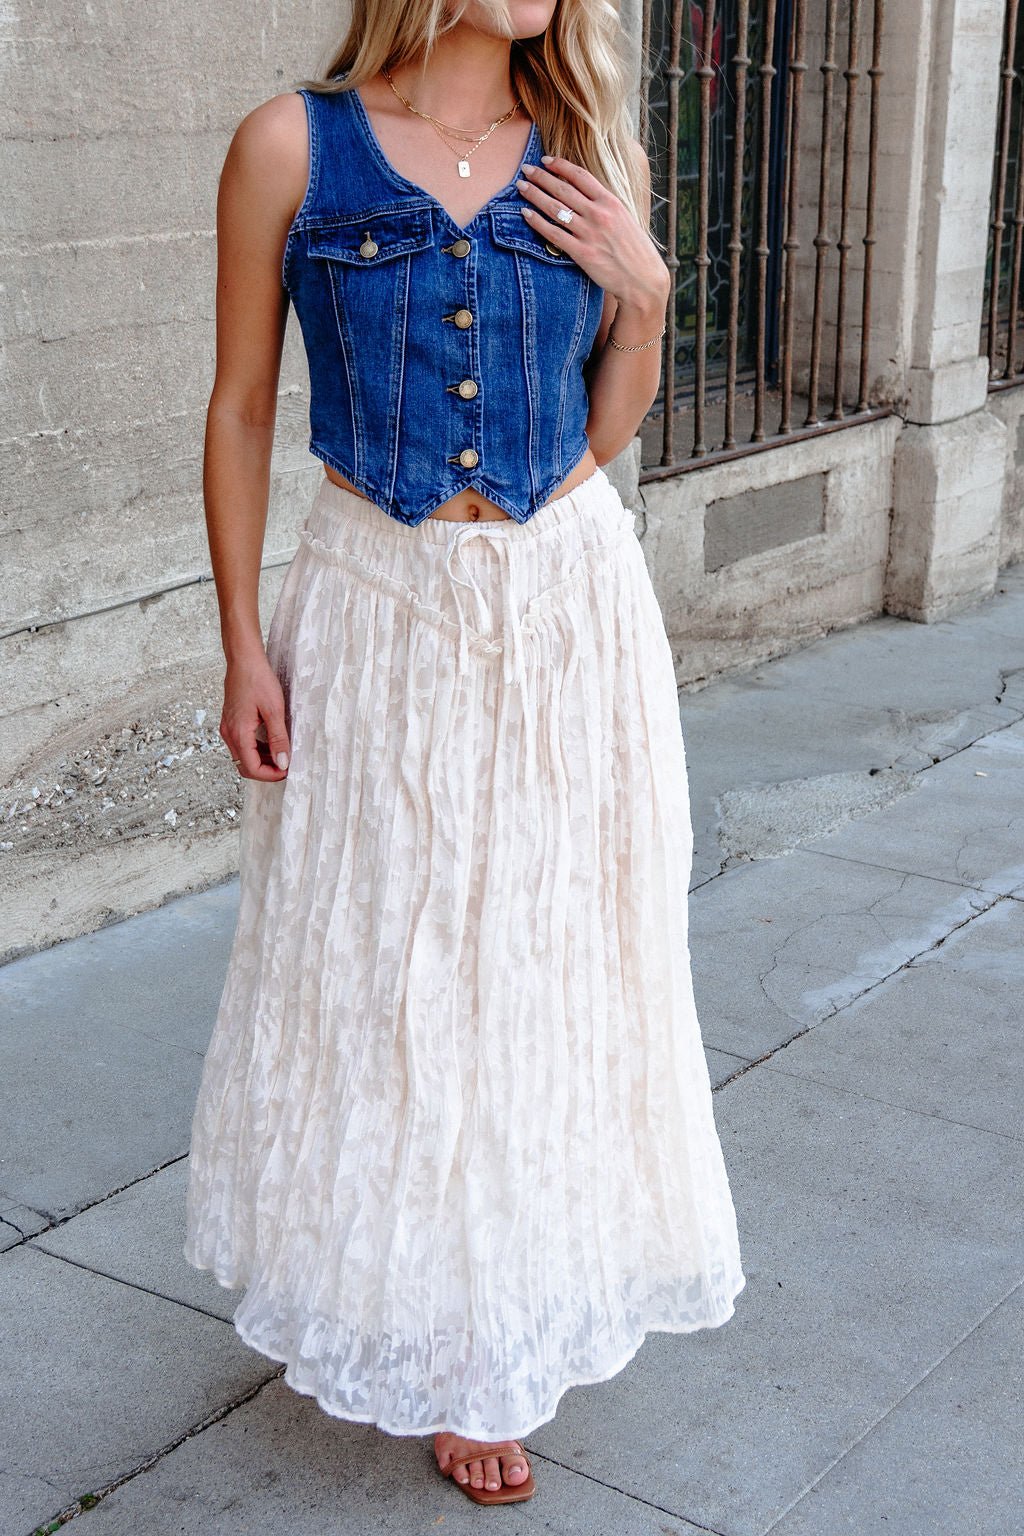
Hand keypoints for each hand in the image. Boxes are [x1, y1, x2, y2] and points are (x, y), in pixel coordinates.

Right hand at [221, 651, 290, 779]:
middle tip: (285, 766)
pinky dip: (256, 749)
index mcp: (238, 733)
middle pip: (245, 766)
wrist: (243, 659)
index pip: (251, 769)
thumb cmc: (257, 679)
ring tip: (282, 754)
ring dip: (262, 760)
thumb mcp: (274, 710)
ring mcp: (228, 728)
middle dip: (265, 771)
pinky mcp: (231, 722)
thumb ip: (278, 739)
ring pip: (243, 756)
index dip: (270, 775)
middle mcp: (229, 734)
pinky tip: (272, 743)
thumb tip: (282, 762)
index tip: (287, 771)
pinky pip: (242, 744)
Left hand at [514, 156, 669, 314]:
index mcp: (611, 202)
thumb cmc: (635, 250)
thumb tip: (585, 195)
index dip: (560, 165)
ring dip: (535, 195)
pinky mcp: (582, 253)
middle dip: (541, 177)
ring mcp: (590, 233)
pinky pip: (554, 234)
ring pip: (555, 209)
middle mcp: (599, 214)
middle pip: (563, 189)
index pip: (581, 176)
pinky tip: (525, 214)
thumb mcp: (625, 218)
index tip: (546, 160)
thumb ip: (605, 205)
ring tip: (520, 186)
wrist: (643, 279)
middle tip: (526, 169)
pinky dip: (537, 222)